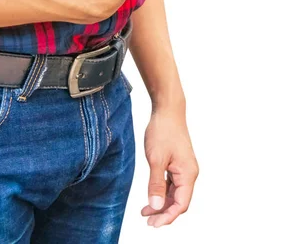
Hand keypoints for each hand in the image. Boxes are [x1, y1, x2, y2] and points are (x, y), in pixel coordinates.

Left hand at [142, 107, 198, 227]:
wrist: (167, 110)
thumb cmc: (163, 131)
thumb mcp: (155, 159)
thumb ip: (155, 184)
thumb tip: (155, 206)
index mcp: (188, 175)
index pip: (181, 204)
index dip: (168, 216)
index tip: (154, 224)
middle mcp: (189, 174)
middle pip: (179, 201)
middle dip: (164, 213)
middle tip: (148, 222)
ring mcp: (184, 168)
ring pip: (175, 193)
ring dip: (161, 203)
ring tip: (145, 212)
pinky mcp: (177, 163)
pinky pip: (171, 183)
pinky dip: (162, 191)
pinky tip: (152, 196)